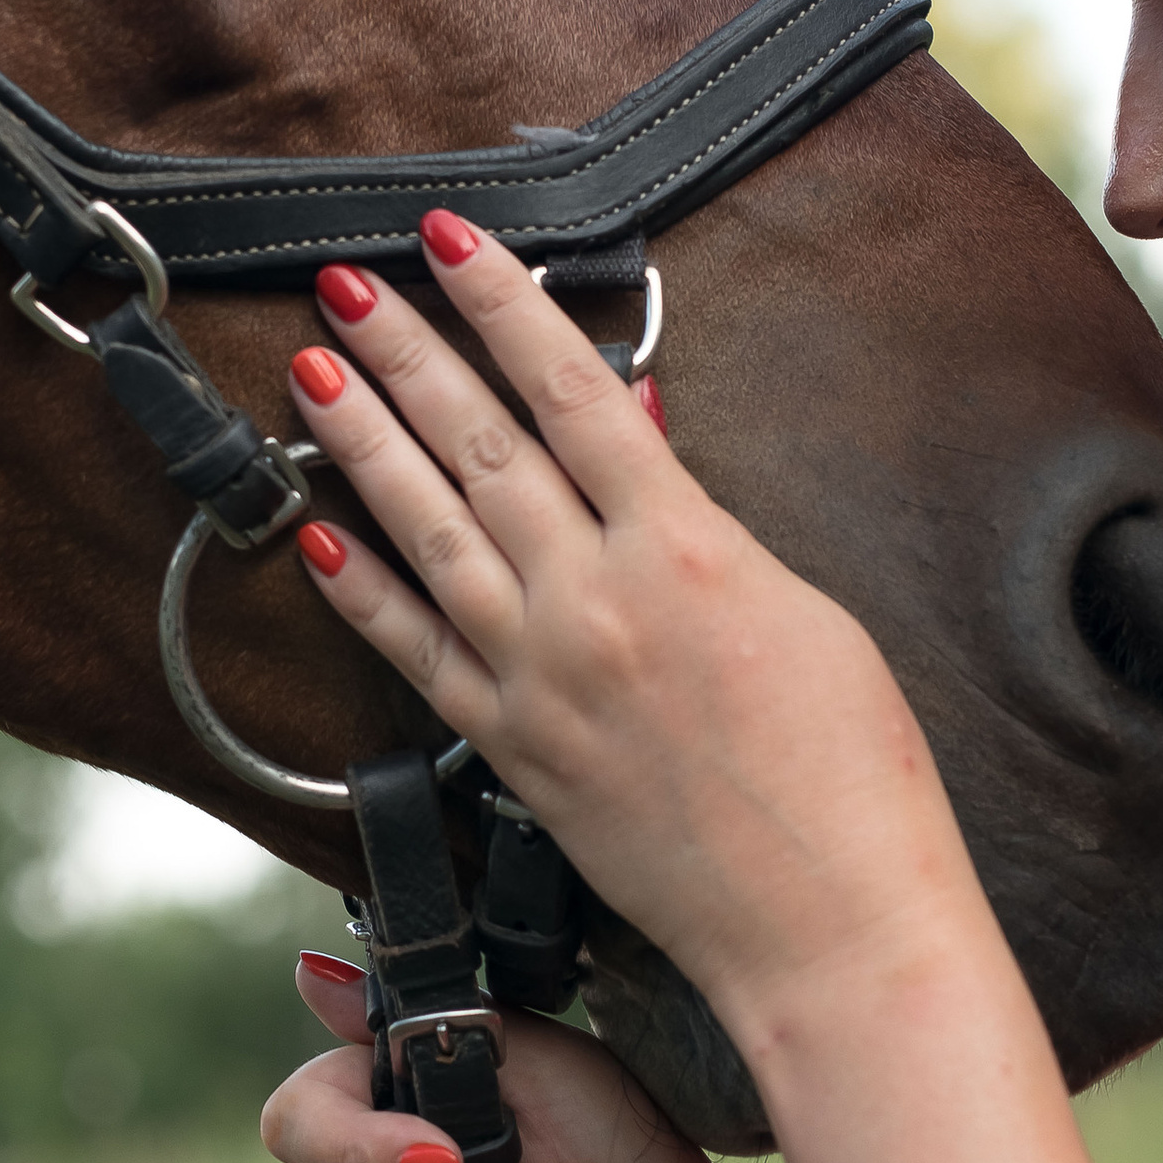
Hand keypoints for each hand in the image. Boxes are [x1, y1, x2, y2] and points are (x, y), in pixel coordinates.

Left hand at [280, 222, 980, 1048]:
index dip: (501, 301)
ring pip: (426, 530)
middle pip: (477, 442)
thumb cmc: (852, 770)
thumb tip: (637, 427)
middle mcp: (593, 600)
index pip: (570, 387)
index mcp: (682, 546)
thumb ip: (701, 518)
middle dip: (404, 352)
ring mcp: (540, 676)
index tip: (449, 238)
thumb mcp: (802, 605)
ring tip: (310, 370)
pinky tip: (317, 531)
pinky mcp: (513, 750)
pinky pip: (414, 650)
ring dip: (361, 442)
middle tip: (344, 283)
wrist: (829, 924)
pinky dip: (361, 588)